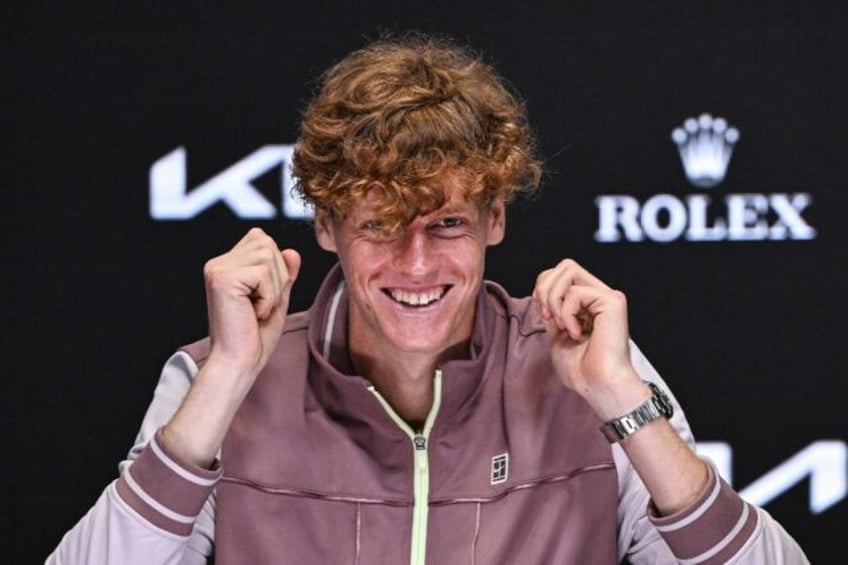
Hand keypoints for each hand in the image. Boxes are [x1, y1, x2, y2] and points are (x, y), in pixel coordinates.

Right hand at [163, 228, 300, 467]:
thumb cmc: (255, 337)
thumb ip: (284, 274)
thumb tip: (292, 251)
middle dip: (277, 277)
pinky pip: (264, 273)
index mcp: (227, 265)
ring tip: (257, 310)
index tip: (261, 298)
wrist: (239, 363)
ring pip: (268, 256)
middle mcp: (218, 263)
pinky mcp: (222, 278)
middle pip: (267, 244)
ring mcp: (218, 269)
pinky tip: (253, 313)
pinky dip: (269, 297)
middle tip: (260, 306)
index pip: (262, 239)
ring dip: (273, 289)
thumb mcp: (277, 299)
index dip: (275, 268)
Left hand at [532, 259, 645, 418]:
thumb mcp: (556, 333)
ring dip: (554, 299)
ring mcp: (607, 296)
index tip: (544, 317)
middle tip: (548, 317)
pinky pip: (575, 291)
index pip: (558, 275)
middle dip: (546, 288)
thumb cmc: (580, 369)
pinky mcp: (612, 301)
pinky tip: (577, 333)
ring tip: (562, 325)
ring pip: (568, 270)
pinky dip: (567, 313)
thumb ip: (551, 310)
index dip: (543, 290)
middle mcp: (599, 295)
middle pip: (564, 265)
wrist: (598, 385)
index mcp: (587, 303)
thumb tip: (539, 290)